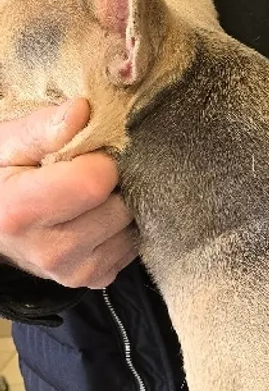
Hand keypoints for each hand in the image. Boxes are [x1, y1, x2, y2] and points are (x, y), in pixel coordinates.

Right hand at [0, 99, 136, 288]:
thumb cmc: (0, 180)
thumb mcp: (6, 146)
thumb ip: (43, 128)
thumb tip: (83, 110)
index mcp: (21, 213)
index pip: (95, 181)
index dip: (98, 160)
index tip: (84, 157)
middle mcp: (52, 251)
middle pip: (120, 204)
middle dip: (111, 185)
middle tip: (85, 178)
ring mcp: (77, 272)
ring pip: (131, 226)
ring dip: (117, 207)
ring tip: (88, 200)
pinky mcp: (97, 280)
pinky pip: (132, 246)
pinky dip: (120, 229)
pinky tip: (94, 219)